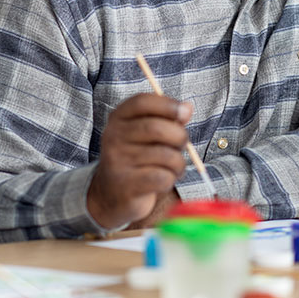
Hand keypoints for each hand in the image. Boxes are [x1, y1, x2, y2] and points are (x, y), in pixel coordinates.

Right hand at [87, 94, 192, 229]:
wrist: (111, 194)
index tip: (184, 113)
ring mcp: (117, 161)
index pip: (142, 102)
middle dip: (179, 136)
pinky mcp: (126, 185)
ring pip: (165, 155)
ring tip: (174, 167)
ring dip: (179, 163)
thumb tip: (187, 108)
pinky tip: (164, 180)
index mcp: (118, 118)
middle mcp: (113, 137)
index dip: (167, 104)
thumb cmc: (137, 158)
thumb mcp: (148, 134)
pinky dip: (171, 179)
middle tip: (183, 144)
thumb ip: (168, 119)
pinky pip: (162, 177)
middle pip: (156, 128)